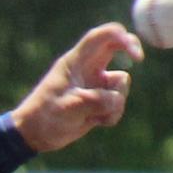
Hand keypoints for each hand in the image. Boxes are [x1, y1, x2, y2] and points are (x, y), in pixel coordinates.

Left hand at [10, 24, 142, 153]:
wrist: (33, 135)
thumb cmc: (45, 116)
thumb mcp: (71, 107)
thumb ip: (97, 101)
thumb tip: (117, 101)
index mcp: (76, 62)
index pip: (101, 37)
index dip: (121, 37)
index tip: (133, 53)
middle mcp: (88, 69)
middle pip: (117, 47)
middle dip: (130, 50)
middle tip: (138, 58)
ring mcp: (94, 85)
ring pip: (121, 86)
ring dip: (114, 103)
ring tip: (93, 116)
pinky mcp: (98, 102)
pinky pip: (116, 105)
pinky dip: (110, 115)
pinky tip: (94, 122)